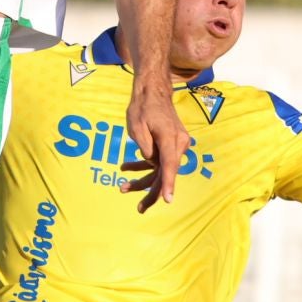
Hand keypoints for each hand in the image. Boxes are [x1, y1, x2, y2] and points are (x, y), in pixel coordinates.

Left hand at [119, 82, 191, 212]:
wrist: (153, 92)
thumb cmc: (143, 107)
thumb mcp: (136, 126)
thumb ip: (145, 147)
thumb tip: (151, 163)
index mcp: (170, 139)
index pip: (169, 166)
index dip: (167, 184)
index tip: (167, 200)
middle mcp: (178, 144)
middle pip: (166, 172)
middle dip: (152, 192)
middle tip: (139, 209)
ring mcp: (178, 144)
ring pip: (162, 169)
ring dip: (144, 180)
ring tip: (123, 188)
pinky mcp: (172, 145)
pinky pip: (161, 160)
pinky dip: (144, 166)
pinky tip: (126, 168)